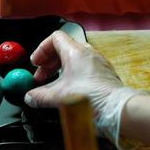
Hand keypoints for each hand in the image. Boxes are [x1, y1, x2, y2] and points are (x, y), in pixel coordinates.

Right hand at [24, 31, 144, 149]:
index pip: (55, 38)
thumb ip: (40, 96)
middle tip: (41, 77)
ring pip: (74, 60)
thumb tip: (30, 97)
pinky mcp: (104, 75)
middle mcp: (89, 54)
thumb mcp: (59, 97)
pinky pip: (84, 69)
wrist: (118, 110)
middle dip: (49, 63)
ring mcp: (98, 64)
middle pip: (63, 49)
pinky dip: (73, 76)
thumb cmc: (92, 99)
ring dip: (60, 70)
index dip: (42, 49)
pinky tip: (69, 91)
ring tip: (53, 86)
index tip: (36, 63)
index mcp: (76, 52)